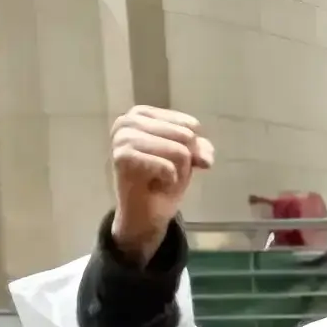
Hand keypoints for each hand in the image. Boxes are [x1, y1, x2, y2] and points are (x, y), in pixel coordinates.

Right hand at [108, 106, 210, 262]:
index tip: (181, 162)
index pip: (191, 125)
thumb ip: (200, 148)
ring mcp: (122, 137)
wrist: (145, 212)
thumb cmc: (163, 179)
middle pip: (186, 136)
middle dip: (186, 160)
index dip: (195, 147)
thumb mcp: (188, 158)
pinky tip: (157, 184)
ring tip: (162, 178)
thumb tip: (205, 158)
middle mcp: (129, 120)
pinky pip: (166, 166)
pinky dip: (169, 179)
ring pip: (179, 151)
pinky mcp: (122, 156)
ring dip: (178, 171)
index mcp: (143, 114)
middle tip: (168, 172)